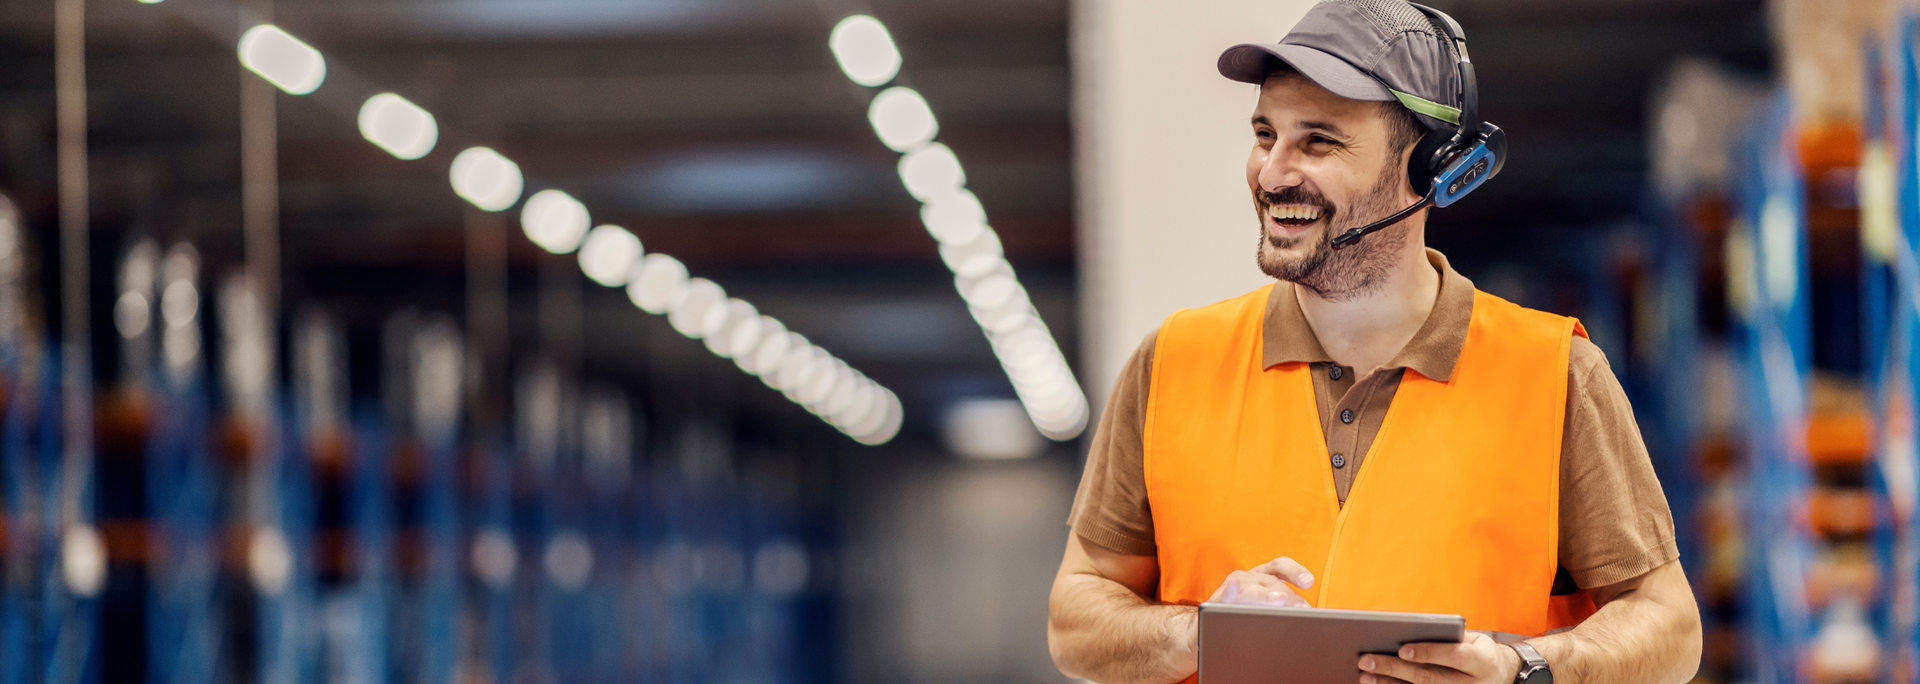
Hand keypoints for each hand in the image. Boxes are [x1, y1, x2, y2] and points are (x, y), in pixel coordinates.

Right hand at [1206, 557, 1313, 606]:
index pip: (1280, 567)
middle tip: (1302, 608)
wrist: (1208, 630)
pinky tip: (1232, 589)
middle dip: (1287, 595)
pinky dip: (1228, 593)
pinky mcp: (1215, 604)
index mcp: (1261, 577)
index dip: (1294, 571)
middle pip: (1269, 581)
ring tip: (1279, 600)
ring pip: (1250, 589)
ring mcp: (1229, 590)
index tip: (1309, 582)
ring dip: (1264, 594)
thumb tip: (1310, 615)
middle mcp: (1246, 578)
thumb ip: (1285, 608)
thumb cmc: (1244, 616)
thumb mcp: (1266, 608)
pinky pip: (1222, 598)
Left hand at [1357, 632, 1521, 683]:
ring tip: (1366, 676)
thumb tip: (1405, 631)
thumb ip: (1446, 637)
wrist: (1500, 675)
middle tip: (1367, 660)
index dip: (1429, 653)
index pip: (1454, 657)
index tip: (1402, 649)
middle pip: (1430, 678)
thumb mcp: (1472, 639)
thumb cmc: (1477, 651)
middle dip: (1395, 669)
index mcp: (1482, 661)